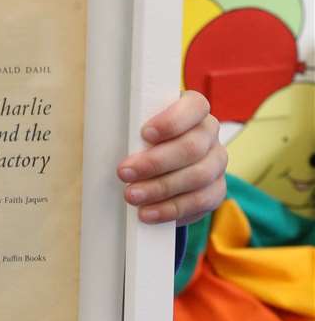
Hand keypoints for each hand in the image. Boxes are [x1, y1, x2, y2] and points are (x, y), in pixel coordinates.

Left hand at [117, 90, 226, 226]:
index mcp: (194, 109)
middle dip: (155, 162)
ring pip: (199, 176)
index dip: (171, 121)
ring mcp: (217, 162)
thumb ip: (132, 125)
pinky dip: (172, 209)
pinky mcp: (217, 189)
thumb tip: (103, 134)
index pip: (194, 107)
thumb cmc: (144, 139)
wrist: (161, 165)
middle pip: (192, 147)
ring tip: (132, 196)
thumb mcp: (138, 126)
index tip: (144, 134)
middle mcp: (210, 133)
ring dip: (161, 188)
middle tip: (124, 173)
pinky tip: (149, 213)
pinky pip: (201, 202)